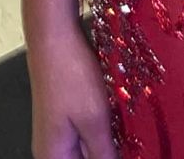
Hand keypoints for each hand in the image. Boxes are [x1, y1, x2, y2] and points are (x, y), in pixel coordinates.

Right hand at [28, 23, 118, 158]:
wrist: (54, 36)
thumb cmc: (71, 76)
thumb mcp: (94, 120)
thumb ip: (104, 153)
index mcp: (54, 158)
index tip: (127, 149)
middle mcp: (51, 151)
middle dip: (109, 153)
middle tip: (132, 140)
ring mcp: (57, 132)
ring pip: (86, 149)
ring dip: (108, 144)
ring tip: (129, 132)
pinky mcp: (64, 116)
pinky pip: (85, 135)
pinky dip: (102, 132)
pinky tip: (118, 119)